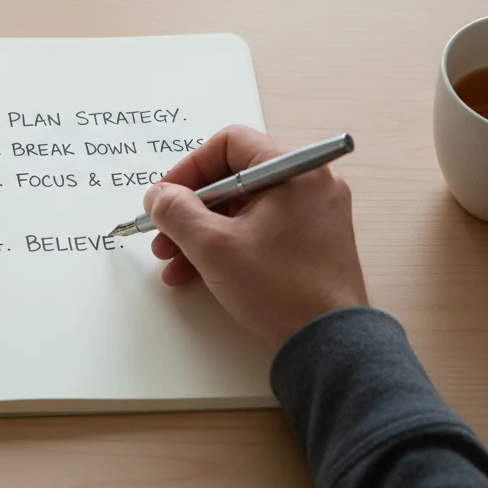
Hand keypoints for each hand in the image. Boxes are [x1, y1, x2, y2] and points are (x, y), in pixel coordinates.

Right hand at [142, 125, 367, 349]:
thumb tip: (159, 196)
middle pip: (234, 179)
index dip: (189, 169)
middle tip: (164, 233)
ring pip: (243, 209)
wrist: (328, 343)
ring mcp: (314, 215)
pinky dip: (228, 245)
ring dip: (202, 232)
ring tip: (174, 262)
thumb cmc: (282, 290)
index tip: (166, 197)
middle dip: (190, 209)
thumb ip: (177, 212)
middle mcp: (310, 185)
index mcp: (295, 171)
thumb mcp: (214, 246)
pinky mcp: (312, 243)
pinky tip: (198, 272)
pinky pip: (260, 231)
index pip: (230, 144)